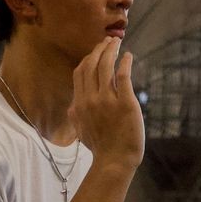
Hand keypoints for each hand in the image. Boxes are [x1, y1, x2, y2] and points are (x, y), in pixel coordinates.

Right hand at [69, 37, 143, 170]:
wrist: (114, 160)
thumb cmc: (100, 147)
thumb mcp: (81, 130)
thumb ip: (75, 115)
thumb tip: (72, 106)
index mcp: (79, 104)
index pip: (80, 72)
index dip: (88, 58)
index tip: (96, 51)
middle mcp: (90, 99)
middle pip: (92, 65)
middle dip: (100, 49)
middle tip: (108, 41)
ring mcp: (107, 100)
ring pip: (106, 67)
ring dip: (111, 51)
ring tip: (117, 43)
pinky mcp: (125, 102)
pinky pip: (123, 76)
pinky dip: (124, 63)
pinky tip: (128, 56)